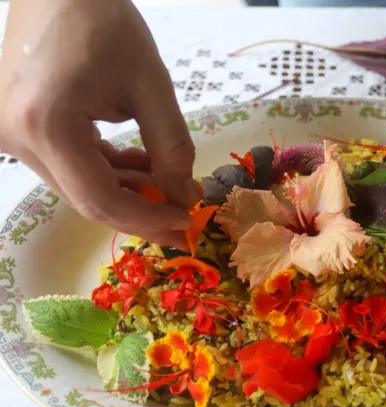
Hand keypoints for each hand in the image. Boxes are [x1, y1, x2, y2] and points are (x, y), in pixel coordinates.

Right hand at [0, 0, 201, 246]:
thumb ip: (171, 146)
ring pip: (78, 186)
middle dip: (141, 211)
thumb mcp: (151, 84)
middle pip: (86, 199)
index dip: (147, 218)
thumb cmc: (104, 23)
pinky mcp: (17, 130)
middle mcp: (16, 139)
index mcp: (45, 125)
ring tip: (170, 182)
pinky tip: (141, 163)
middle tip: (184, 213)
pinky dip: (107, 171)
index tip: (187, 222)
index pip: (99, 199)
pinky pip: (68, 166)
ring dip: (127, 191)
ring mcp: (10, 136)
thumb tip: (185, 196)